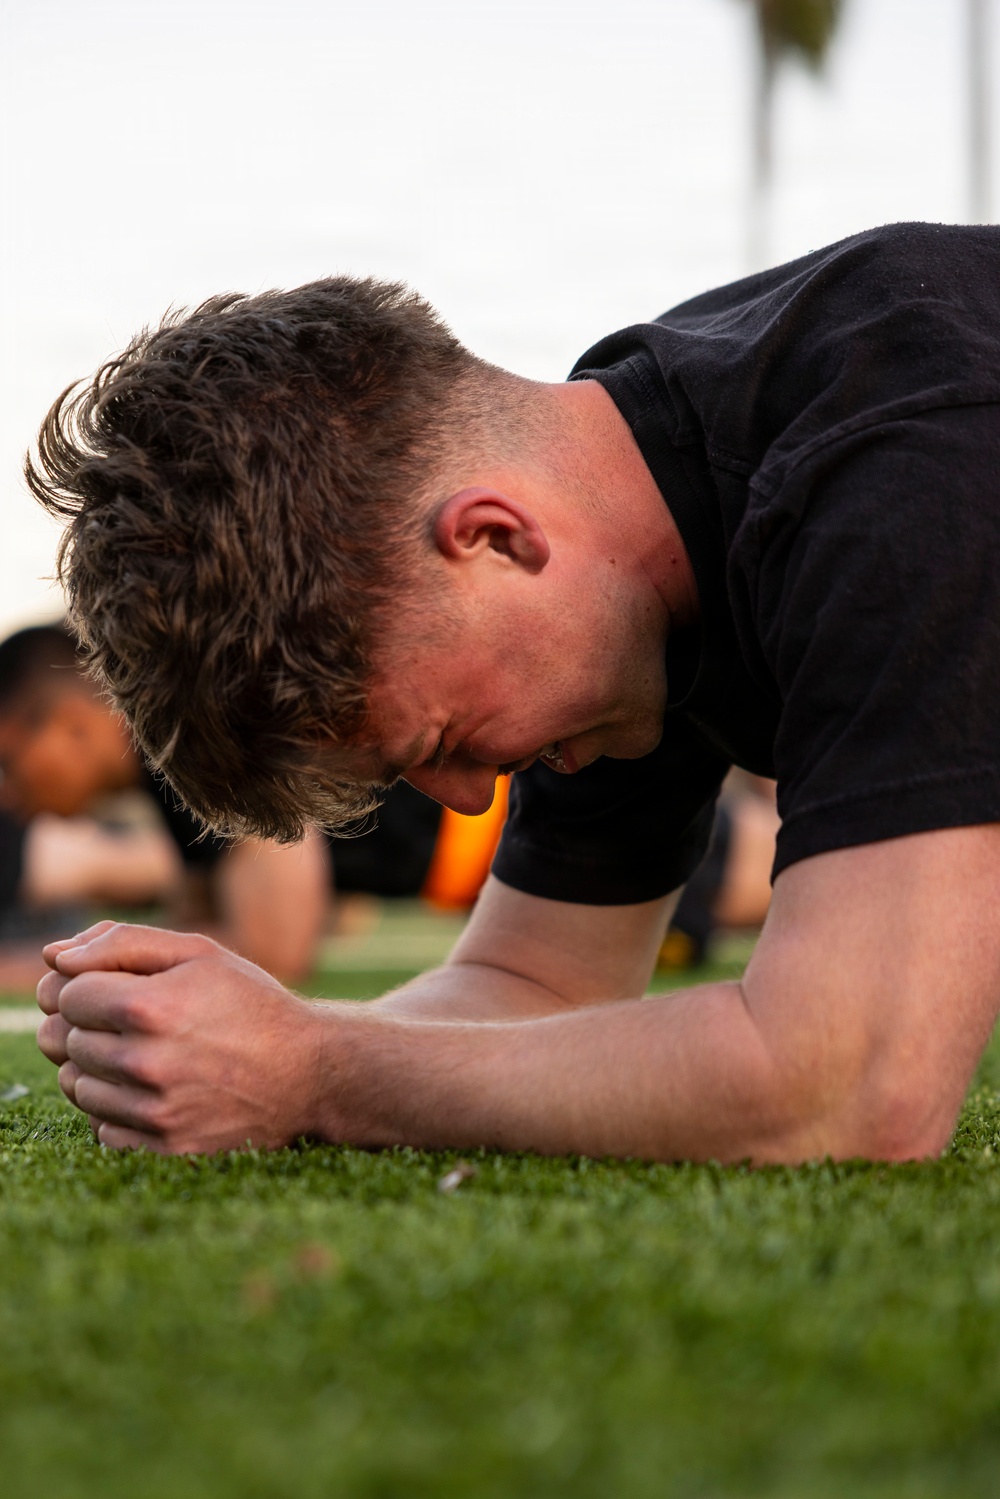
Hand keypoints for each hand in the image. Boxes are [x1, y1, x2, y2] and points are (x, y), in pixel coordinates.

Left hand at [36, 922, 325, 1153]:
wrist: (309, 1073)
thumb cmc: (252, 1003)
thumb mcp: (199, 952)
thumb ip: (122, 942)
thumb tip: (55, 957)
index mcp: (149, 1008)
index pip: (67, 994)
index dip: (87, 986)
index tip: (116, 988)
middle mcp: (145, 1064)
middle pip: (64, 1040)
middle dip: (89, 1024)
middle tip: (132, 1020)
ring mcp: (152, 1113)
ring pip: (75, 1086)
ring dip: (98, 1066)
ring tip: (146, 1052)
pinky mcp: (162, 1148)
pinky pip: (101, 1128)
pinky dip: (117, 1109)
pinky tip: (156, 1089)